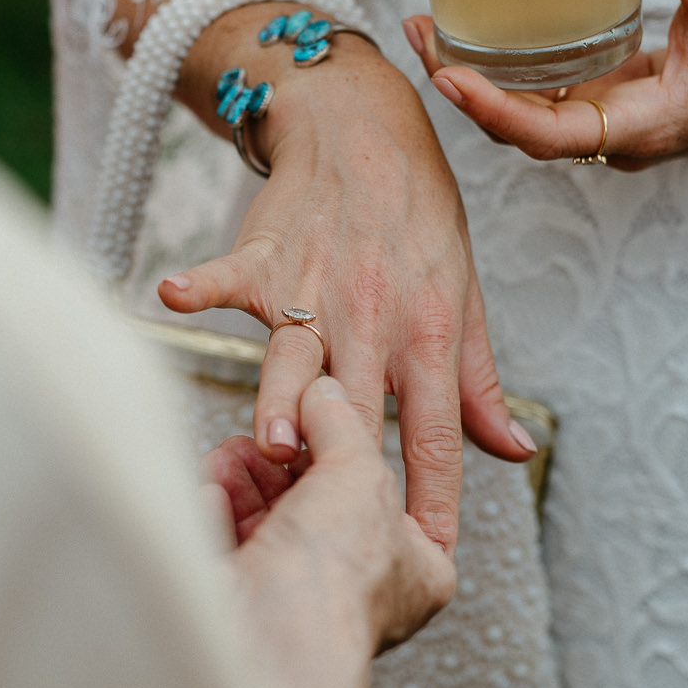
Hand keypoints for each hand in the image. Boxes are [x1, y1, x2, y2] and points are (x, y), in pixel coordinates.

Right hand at [161, 14, 536, 552]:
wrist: (366, 128)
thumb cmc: (418, 220)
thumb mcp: (467, 296)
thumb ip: (481, 382)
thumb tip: (515, 452)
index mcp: (430, 336)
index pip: (437, 435)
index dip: (434, 500)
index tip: (430, 559)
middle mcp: (375, 319)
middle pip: (361, 410)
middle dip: (349, 472)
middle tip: (335, 537)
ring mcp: (318, 288)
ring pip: (296, 357)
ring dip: (285, 399)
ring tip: (272, 444)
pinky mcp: (266, 255)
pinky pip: (229, 274)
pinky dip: (200, 284)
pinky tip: (171, 295)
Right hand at [225, 377, 454, 657]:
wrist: (267, 636)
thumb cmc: (335, 576)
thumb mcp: (359, 469)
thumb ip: (340, 421)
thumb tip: (323, 393)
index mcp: (416, 572)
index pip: (390, 499)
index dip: (354, 454)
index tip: (326, 426)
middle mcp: (358, 589)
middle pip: (317, 496)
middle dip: (282, 461)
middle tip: (268, 439)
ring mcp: (297, 595)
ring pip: (267, 511)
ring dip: (242, 476)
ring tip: (230, 458)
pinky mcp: (243, 596)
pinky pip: (228, 535)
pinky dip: (215, 508)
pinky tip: (210, 493)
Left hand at [407, 0, 687, 169]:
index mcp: (648, 125)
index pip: (552, 135)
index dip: (494, 111)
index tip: (448, 75)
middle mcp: (621, 136)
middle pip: (522, 129)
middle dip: (464, 87)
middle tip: (417, 32)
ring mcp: (617, 124)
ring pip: (532, 115)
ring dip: (479, 78)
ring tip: (428, 29)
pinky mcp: (619, 104)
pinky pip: (553, 97)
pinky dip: (513, 69)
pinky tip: (482, 31)